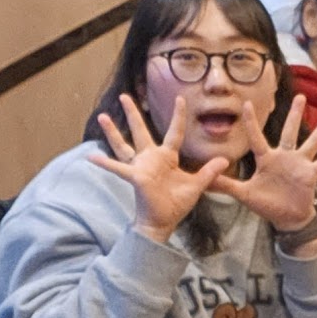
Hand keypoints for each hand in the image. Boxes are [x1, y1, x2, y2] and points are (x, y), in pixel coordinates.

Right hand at [92, 94, 228, 243]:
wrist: (162, 222)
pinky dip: (105, 163)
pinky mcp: (135, 178)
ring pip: (124, 145)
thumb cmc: (176, 204)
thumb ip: (209, 172)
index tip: (180, 98)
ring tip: (102, 116)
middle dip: (133, 114)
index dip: (178, 116)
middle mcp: (151, 158)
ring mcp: (140, 167)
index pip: (174, 132)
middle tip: (125, 95)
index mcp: (167, 157)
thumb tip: (224, 160)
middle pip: (140, 131)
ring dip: (113, 131)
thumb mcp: (197, 186)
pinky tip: (92, 157)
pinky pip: (118, 168)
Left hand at [214, 99, 316, 235]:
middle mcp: (284, 157)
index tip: (245, 103)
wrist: (286, 219)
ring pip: (311, 142)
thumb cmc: (266, 204)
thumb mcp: (244, 194)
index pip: (256, 137)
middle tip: (301, 96)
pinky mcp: (311, 174)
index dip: (250, 122)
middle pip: (289, 132)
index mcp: (266, 159)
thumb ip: (226, 185)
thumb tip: (204, 180)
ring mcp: (299, 164)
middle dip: (295, 115)